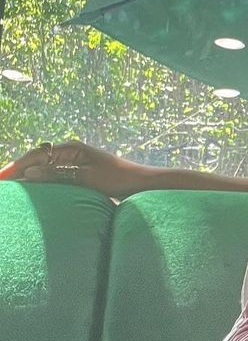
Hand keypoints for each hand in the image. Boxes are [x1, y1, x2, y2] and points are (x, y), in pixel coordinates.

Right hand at [0, 140, 155, 197]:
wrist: (140, 183)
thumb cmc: (117, 178)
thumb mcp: (86, 178)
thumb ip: (58, 175)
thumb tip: (31, 172)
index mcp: (71, 148)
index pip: (36, 155)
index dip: (16, 166)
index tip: (2, 177)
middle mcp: (69, 153)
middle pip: (36, 161)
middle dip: (18, 171)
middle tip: (2, 183)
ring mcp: (72, 164)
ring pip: (42, 169)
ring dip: (27, 177)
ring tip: (11, 187)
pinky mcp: (77, 175)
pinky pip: (53, 177)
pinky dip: (41, 183)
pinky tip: (31, 192)